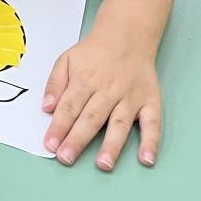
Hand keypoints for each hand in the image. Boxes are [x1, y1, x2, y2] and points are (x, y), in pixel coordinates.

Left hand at [42, 26, 161, 169]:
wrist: (127, 35)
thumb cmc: (93, 53)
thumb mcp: (66, 60)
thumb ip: (55, 84)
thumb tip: (47, 108)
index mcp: (85, 80)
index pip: (69, 107)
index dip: (58, 127)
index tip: (49, 145)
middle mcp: (108, 90)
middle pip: (91, 118)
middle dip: (78, 139)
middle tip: (66, 158)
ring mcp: (131, 97)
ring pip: (120, 123)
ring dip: (112, 145)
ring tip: (103, 164)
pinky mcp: (150, 102)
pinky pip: (153, 124)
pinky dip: (151, 142)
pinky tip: (146, 159)